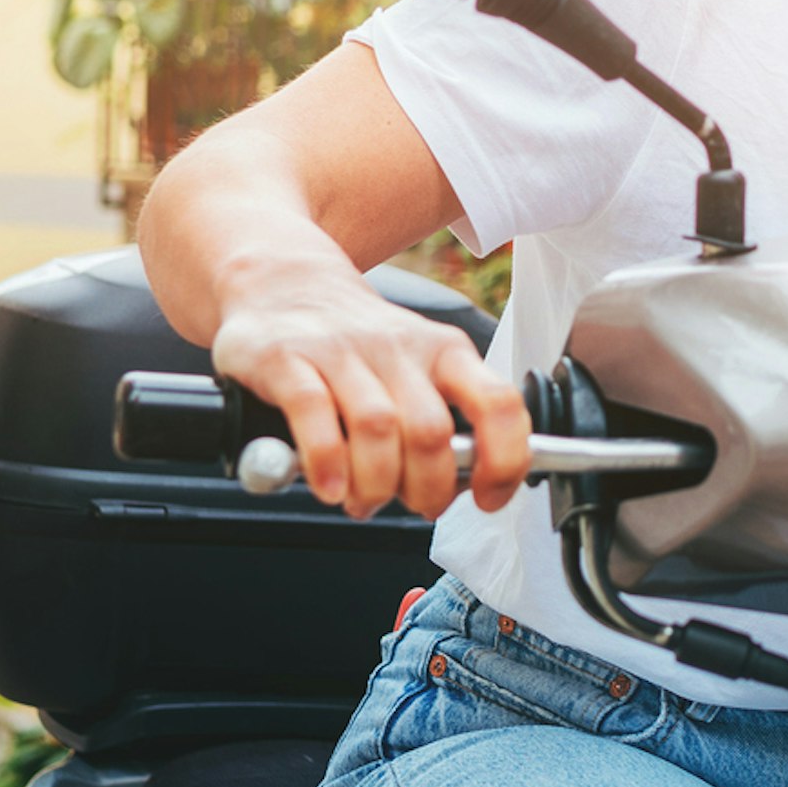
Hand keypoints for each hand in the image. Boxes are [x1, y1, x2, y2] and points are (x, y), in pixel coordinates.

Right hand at [208, 260, 529, 518]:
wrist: (284, 282)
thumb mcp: (417, 367)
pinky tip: (329, 486)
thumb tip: (464, 486)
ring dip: (375, 485)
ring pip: (377, 428)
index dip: (503, 461)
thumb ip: (443, 422)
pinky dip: (325, 461)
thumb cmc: (357, 344)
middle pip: (431, 432)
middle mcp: (397, 348)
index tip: (488, 497)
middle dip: (425, 489)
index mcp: (444, 352)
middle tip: (410, 504)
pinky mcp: (286, 357)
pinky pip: (313, 412)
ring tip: (363, 501)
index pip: (498, 403)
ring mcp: (340, 350)